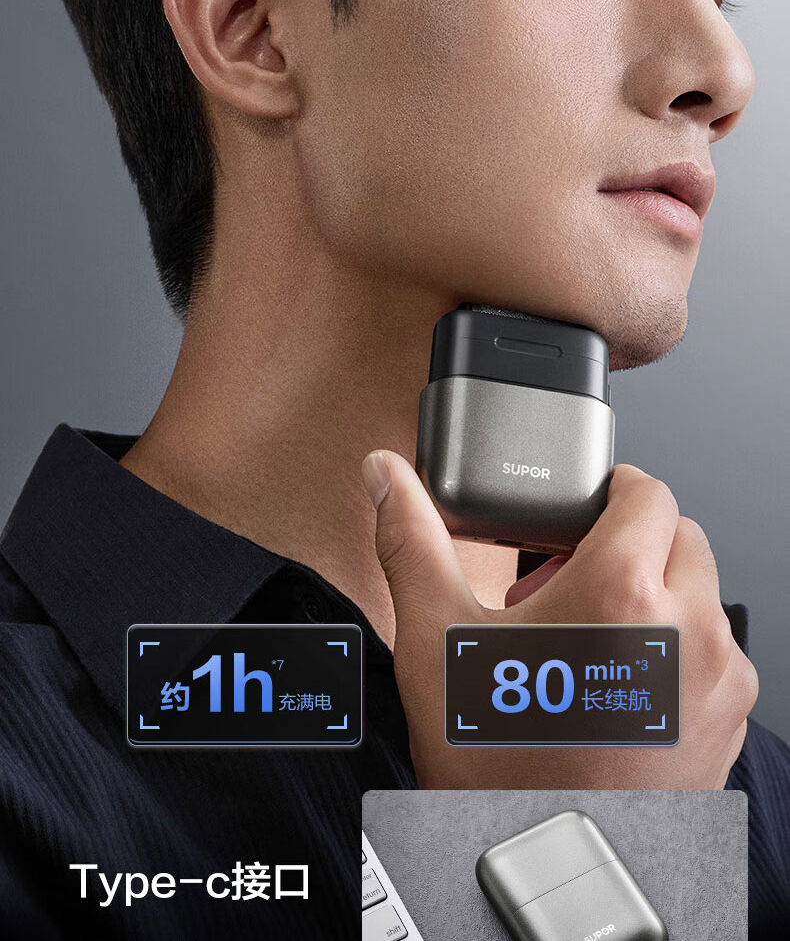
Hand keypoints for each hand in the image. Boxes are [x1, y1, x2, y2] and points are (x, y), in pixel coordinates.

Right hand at [361, 452, 757, 789]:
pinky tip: (611, 685)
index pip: (648, 490)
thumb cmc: (496, 768)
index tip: (576, 516)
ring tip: (583, 640)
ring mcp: (716, 682)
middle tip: (565, 585)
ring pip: (700, 597)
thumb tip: (385, 476)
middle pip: (679, 538)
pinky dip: (675, 652)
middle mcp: (687, 629)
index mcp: (622, 590)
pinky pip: (714, 657)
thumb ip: (412, 542)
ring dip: (655, 597)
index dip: (608, 491)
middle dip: (626, 546)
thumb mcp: (436, 643)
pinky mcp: (727, 725)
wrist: (544, 872)